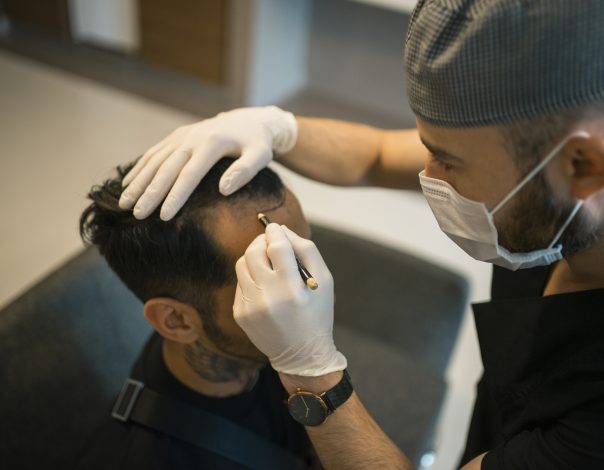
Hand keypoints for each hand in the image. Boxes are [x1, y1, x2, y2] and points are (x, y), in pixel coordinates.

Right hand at [119, 106, 296, 219]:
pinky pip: (153, 153)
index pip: (189, 174)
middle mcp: (192, 138)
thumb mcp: (261, 155)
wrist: (249, 120)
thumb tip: (224, 190)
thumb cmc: (257, 144)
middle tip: (136, 215)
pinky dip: (139, 168)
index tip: (164, 217)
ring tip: (124, 204)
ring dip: (138, 182)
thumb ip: (245, 171)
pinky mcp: (176, 137)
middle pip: (166, 168)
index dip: (175, 196)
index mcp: (212, 143)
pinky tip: (127, 184)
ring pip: (155, 160)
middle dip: (149, 193)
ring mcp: (181, 136)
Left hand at [234, 224, 346, 376]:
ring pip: (242, 265)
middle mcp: (267, 297)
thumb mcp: (325, 281)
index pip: (276, 246)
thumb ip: (306, 250)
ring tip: (267, 262)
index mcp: (291, 289)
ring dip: (253, 257)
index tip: (275, 227)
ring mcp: (250, 306)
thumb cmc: (317, 313)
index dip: (274, 232)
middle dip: (261, 241)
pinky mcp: (240, 313)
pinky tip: (265, 286)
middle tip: (270, 241)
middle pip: (253, 252)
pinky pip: (240, 283)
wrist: (301, 354)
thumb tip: (282, 230)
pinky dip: (251, 277)